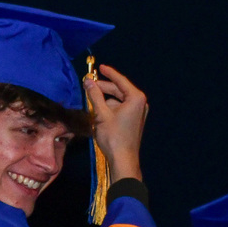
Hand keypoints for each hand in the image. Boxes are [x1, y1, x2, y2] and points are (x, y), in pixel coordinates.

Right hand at [83, 64, 146, 181]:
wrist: (123, 159)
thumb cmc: (113, 136)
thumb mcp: (101, 114)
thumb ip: (94, 95)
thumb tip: (87, 81)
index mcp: (136, 98)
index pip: (120, 80)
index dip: (108, 73)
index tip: (100, 67)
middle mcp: (140, 103)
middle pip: (119, 90)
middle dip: (104, 88)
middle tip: (88, 86)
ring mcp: (139, 112)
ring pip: (118, 100)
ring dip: (105, 100)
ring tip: (91, 101)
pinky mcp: (135, 121)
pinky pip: (121, 108)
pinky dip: (110, 108)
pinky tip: (98, 111)